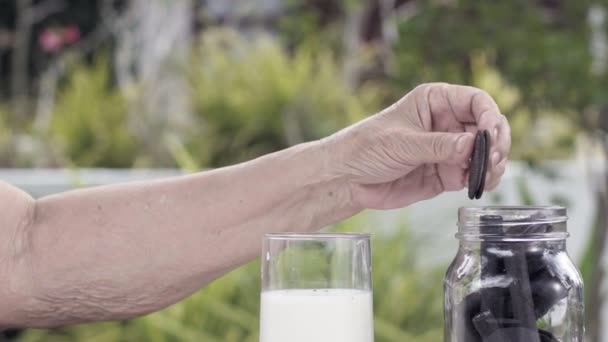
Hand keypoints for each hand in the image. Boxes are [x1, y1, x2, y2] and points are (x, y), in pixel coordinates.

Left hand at [325, 83, 510, 209]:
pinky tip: (480, 184)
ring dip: (494, 164)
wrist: (348, 178)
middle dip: (497, 142)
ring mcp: (449, 149)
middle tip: (494, 159)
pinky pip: (475, 175)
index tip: (490, 134)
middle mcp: (447, 123)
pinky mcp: (448, 174)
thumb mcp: (401, 143)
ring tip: (488, 175)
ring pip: (486, 153)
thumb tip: (472, 145)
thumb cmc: (366, 148)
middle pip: (488, 127)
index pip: (476, 101)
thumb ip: (437, 145)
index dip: (489, 116)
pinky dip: (484, 180)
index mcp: (435, 101)